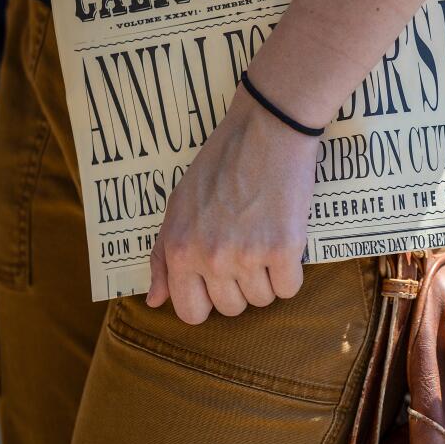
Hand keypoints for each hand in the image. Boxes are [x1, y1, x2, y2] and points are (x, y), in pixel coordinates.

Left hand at [146, 86, 318, 323]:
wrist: (266, 130)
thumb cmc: (220, 163)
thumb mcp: (177, 205)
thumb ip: (162, 256)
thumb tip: (154, 300)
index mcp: (180, 249)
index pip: (190, 313)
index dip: (207, 300)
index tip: (217, 281)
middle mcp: (210, 258)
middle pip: (231, 309)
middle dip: (240, 286)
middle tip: (245, 248)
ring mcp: (248, 255)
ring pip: (262, 300)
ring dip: (267, 277)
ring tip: (264, 238)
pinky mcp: (284, 249)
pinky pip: (289, 288)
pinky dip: (290, 272)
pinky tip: (284, 241)